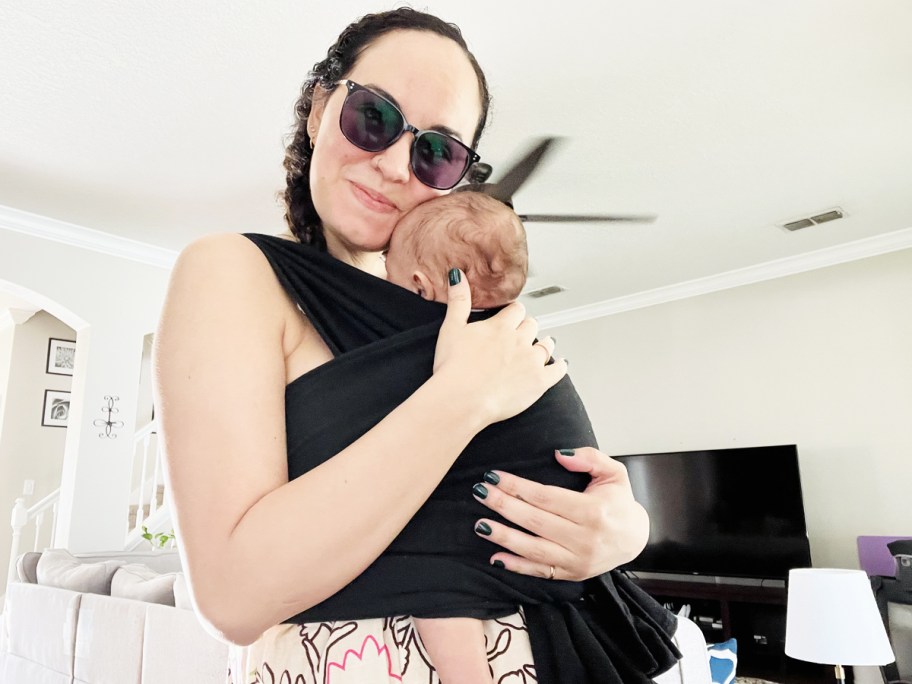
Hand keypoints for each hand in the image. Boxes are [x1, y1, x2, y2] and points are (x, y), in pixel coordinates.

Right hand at [433, 268, 566, 425]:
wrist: (462, 399)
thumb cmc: (454, 368)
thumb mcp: (451, 328)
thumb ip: (459, 301)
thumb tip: (458, 276)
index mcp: (500, 326)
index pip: (517, 310)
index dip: (514, 313)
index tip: (512, 316)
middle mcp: (520, 340)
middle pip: (532, 326)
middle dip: (528, 328)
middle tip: (523, 334)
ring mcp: (532, 361)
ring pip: (546, 345)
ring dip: (545, 344)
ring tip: (544, 345)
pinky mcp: (539, 382)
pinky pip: (558, 370)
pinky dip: (561, 366)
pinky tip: (561, 364)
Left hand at [471, 447, 648, 580]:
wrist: (635, 539)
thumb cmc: (618, 502)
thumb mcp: (614, 472)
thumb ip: (589, 458)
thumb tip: (559, 454)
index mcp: (593, 511)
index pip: (546, 497)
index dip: (518, 487)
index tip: (495, 476)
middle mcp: (584, 538)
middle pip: (535, 521)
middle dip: (504, 506)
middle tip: (480, 492)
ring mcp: (577, 560)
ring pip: (533, 549)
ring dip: (503, 536)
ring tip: (480, 524)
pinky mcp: (571, 574)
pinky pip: (539, 572)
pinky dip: (516, 567)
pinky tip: (496, 557)